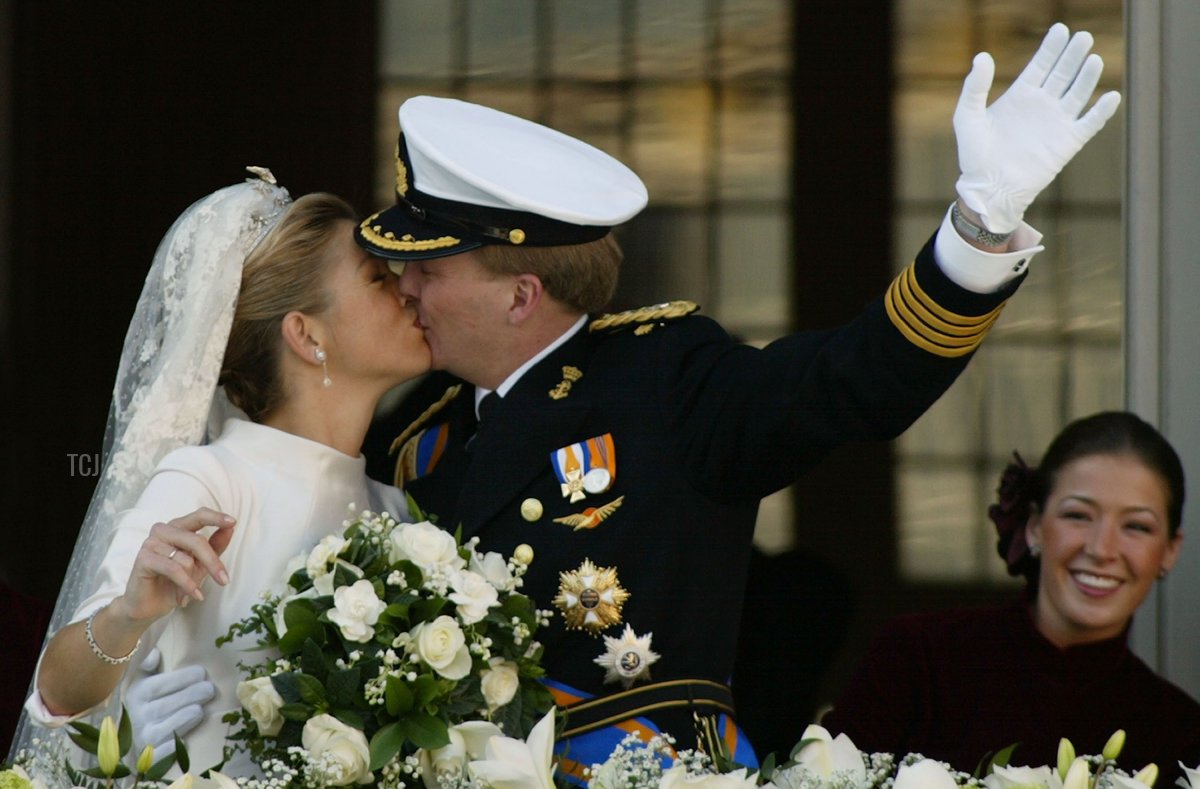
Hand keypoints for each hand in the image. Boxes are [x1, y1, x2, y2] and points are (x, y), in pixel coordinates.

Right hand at [117, 507, 236, 623]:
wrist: (149, 606)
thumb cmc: (174, 582)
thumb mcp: (200, 564)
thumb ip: (215, 545)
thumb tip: (230, 527)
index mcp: (177, 527)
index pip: (199, 515)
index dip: (216, 518)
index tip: (233, 522)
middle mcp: (162, 531)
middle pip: (197, 540)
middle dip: (213, 563)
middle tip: (224, 581)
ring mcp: (150, 543)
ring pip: (186, 559)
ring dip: (193, 580)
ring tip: (190, 591)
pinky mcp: (143, 559)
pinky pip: (174, 570)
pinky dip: (187, 585)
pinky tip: (193, 595)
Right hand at [125, 648, 214, 756]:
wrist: (132, 740)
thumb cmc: (145, 703)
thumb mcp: (142, 681)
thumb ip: (147, 666)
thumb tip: (154, 654)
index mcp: (136, 695)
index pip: (158, 686)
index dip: (180, 679)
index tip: (201, 672)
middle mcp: (137, 717)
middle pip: (165, 706)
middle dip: (190, 696)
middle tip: (209, 689)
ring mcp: (143, 739)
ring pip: (167, 728)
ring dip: (187, 717)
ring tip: (201, 709)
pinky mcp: (150, 759)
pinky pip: (164, 752)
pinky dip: (175, 746)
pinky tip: (188, 738)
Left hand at [953, 22, 1120, 232]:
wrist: (989, 188)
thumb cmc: (974, 155)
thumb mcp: (967, 117)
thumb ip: (974, 87)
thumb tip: (982, 56)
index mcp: (1020, 96)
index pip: (1041, 64)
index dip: (1051, 47)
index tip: (1061, 29)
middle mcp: (1042, 105)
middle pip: (1063, 73)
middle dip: (1073, 55)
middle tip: (1083, 37)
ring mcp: (1057, 122)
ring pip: (1078, 93)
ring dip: (1087, 76)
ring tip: (1093, 58)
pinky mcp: (1068, 142)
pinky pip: (1089, 123)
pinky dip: (1101, 111)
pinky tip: (1111, 96)